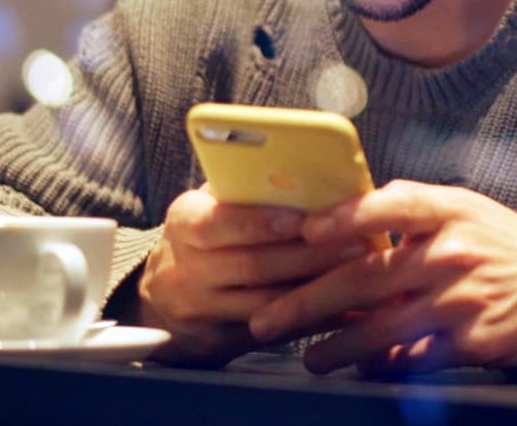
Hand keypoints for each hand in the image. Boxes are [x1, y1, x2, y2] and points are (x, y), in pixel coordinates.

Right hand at [137, 187, 355, 364]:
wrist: (159, 299)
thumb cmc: (203, 238)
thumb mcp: (210, 206)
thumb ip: (246, 191)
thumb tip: (305, 173)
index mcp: (184, 223)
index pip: (220, 222)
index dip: (264, 222)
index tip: (307, 219)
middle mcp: (184, 268)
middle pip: (252, 265)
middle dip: (309, 255)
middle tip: (356, 243)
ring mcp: (198, 310)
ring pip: (265, 303)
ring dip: (316, 289)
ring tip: (358, 273)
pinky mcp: (216, 342)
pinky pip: (272, 333)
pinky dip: (311, 320)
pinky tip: (344, 309)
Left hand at [247, 180, 516, 374]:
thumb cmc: (501, 246)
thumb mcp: (465, 211)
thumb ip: (411, 214)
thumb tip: (343, 224)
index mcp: (450, 210)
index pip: (391, 206)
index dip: (345, 218)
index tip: (305, 232)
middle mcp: (453, 252)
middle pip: (367, 277)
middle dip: (308, 300)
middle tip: (267, 317)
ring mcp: (461, 299)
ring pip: (380, 326)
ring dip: (334, 346)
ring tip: (308, 356)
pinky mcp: (469, 341)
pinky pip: (412, 358)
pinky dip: (381, 365)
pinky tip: (360, 368)